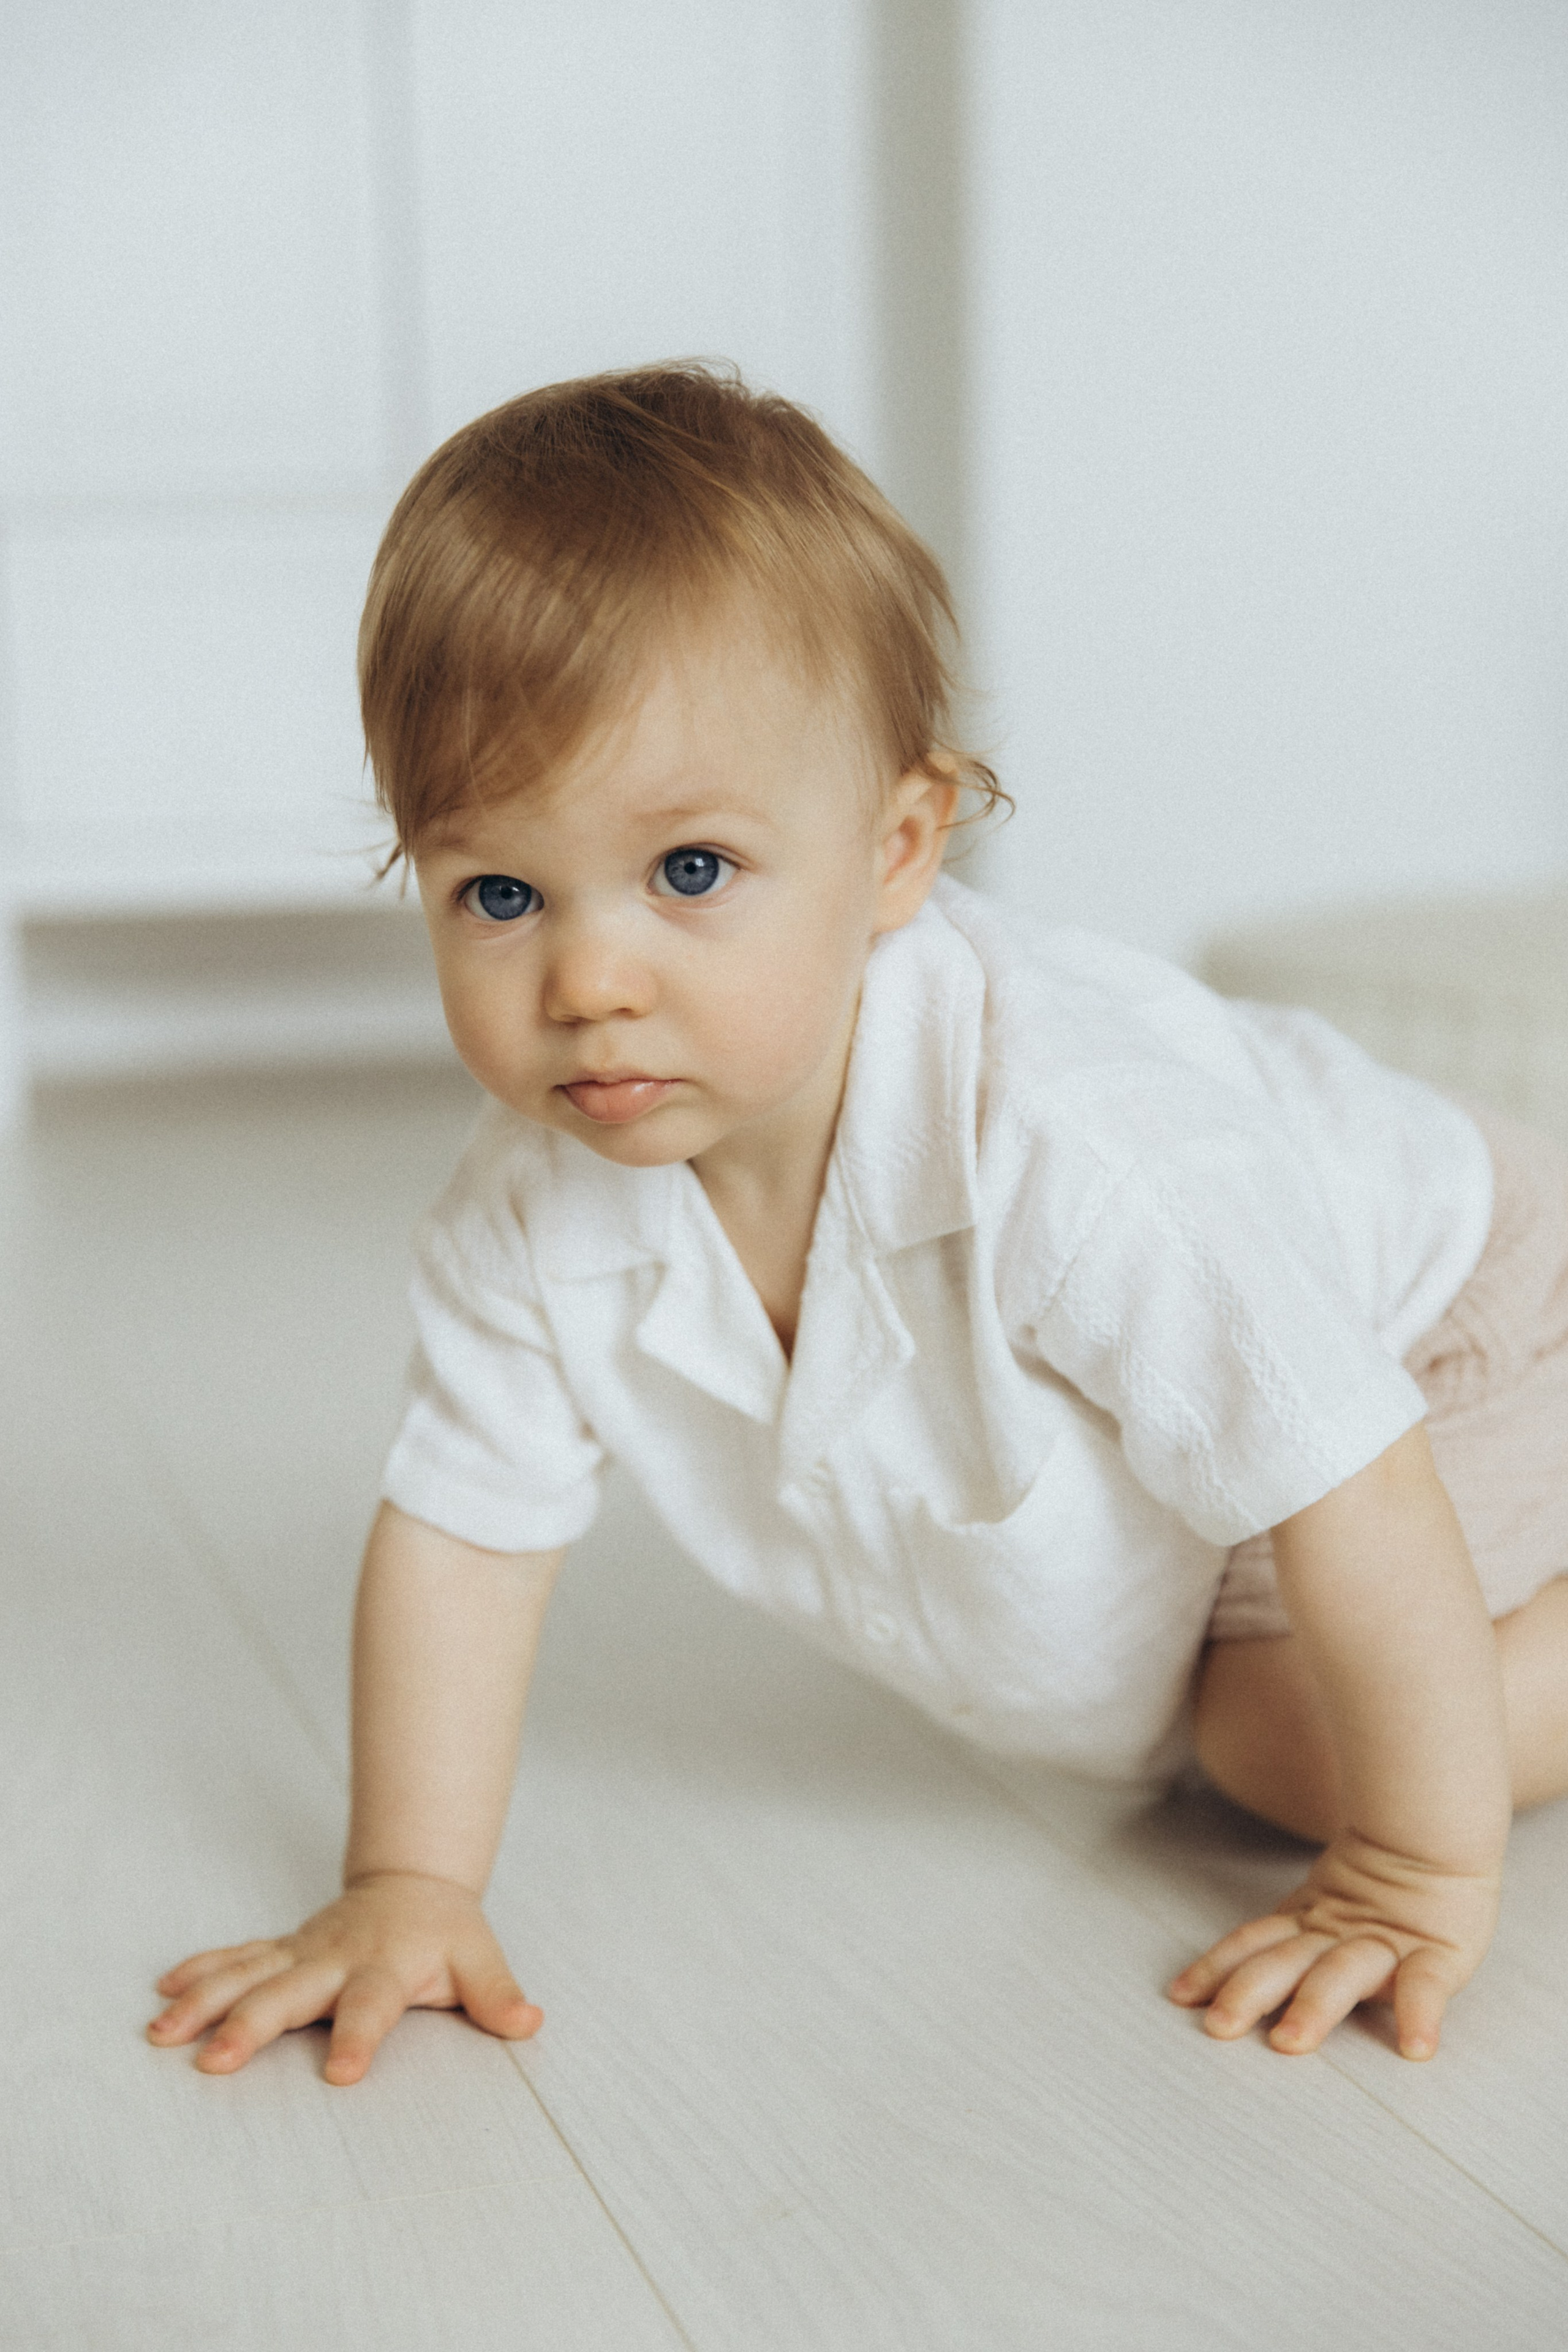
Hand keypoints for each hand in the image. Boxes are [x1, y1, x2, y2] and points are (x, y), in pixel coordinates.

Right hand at [147, 1870, 541, 2083]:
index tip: (339, 2073)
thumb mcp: (479, 1957)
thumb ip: (497, 1994)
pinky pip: (236, 1958)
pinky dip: (200, 1972)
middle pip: (289, 1992)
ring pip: (247, 1974)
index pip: (373, 2005)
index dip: (358, 2037)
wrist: (411, 1880)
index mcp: (386, 1966)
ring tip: (163, 2032)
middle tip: (214, 2060)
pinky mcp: (282, 1949)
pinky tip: (163, 1992)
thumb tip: (529, 2022)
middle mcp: (335, 1958)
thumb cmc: (445, 1931)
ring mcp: (302, 1951)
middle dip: (250, 2025)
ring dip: (205, 2001)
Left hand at [1166, 1827, 1502, 2059]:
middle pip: (1284, 1961)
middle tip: (1218, 2026)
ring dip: (1314, 2007)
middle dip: (1249, 1993)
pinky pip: (1426, 1986)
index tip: (1180, 1996)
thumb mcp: (1322, 1904)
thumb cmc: (1380, 1886)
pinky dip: (1419, 2014)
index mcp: (1307, 1920)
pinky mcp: (1438, 1954)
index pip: (1253, 1942)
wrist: (1437, 1835)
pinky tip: (1416, 2047)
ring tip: (1290, 2043)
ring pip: (1342, 1973)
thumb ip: (1286, 1935)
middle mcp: (1337, 1934)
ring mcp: (1386, 1943)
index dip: (1216, 1966)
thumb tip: (1224, 1965)